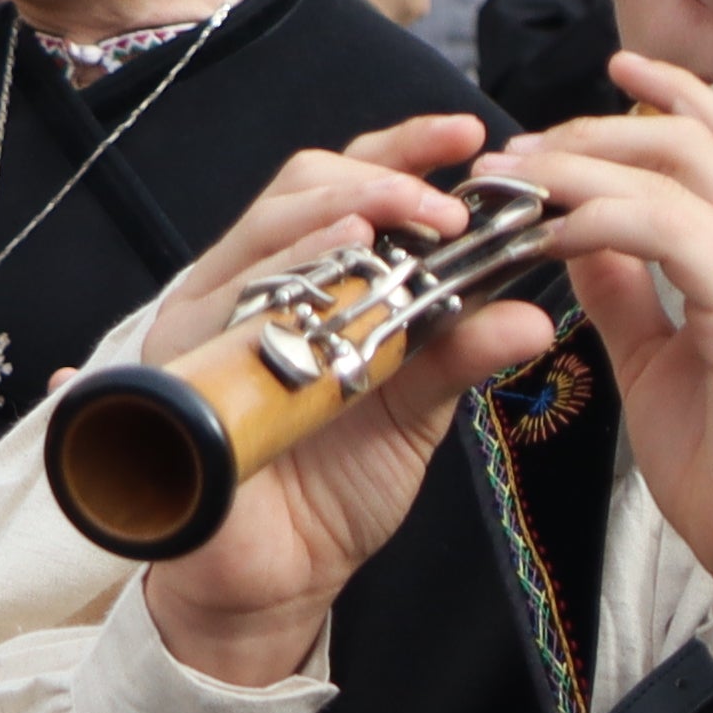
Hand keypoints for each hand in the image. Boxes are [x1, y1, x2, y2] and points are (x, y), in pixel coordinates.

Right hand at [137, 117, 552, 689]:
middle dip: (380, 182)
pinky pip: (221, 312)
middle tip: (447, 209)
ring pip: (261, 237)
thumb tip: (535, 314)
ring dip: (336, 223)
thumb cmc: (335, 480)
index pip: (350, 183)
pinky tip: (324, 280)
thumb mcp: (415, 409)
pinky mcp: (178, 372)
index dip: (405, 148)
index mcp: (309, 278)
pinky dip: (276, 286)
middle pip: (302, 188)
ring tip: (403, 227)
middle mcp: (250, 284)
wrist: (276, 576)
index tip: (471, 136)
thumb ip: (461, 355)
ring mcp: (206, 323)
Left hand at [500, 55, 712, 613]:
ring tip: (515, 180)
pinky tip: (548, 234)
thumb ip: (627, 293)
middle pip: (694, 139)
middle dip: (597, 129)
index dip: (665, 100)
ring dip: (583, 165)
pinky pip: (667, 230)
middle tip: (518, 151)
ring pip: (677, 170)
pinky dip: (599, 220)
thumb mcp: (655, 360)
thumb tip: (581, 242)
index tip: (603, 79)